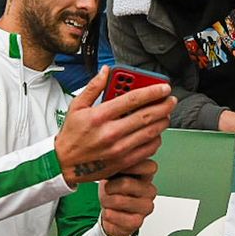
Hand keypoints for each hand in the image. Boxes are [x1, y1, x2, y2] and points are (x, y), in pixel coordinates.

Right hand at [55, 67, 173, 184]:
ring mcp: (119, 149)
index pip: (132, 99)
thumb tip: (106, 71)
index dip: (152, 91)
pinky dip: (156, 139)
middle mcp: (111, 133)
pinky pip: (147, 149)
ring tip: (166, 114)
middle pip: (146, 116)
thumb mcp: (77, 106)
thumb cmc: (71, 135)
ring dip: (162, 121)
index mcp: (99, 116)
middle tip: (170, 99)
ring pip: (150, 133)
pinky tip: (155, 132)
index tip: (163, 87)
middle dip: (163, 106)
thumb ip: (94, 87)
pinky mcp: (123, 162)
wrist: (64, 164)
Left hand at [99, 160, 158, 235]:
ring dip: (106, 201)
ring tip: (109, 201)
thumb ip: (118, 163)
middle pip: (126, 183)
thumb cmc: (113, 190)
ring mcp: (146, 207)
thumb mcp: (114, 172)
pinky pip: (115, 216)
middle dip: (109, 187)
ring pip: (118, 200)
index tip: (116, 168)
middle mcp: (150, 190)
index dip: (128, 167)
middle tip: (108, 189)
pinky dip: (107, 214)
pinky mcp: (138, 222)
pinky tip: (111, 212)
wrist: (111, 214)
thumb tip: (112, 155)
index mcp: (147, 175)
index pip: (148, 166)